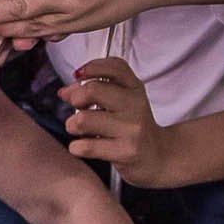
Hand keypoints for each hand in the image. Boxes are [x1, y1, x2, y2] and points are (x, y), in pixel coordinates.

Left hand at [59, 56, 173, 185]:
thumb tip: (65, 92)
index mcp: (134, 88)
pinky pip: (84, 146)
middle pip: (92, 90)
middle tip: (79, 109)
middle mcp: (135, 105)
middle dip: (75, 99)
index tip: (79, 76)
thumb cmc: (131, 127)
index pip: (114, 66)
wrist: (158, 157)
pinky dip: (77, 147)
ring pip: (82, 120)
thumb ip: (93, 91)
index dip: (90, 68)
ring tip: (82, 131)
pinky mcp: (125, 151)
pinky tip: (87, 146)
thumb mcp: (120, 102)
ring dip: (72, 126)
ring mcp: (131, 129)